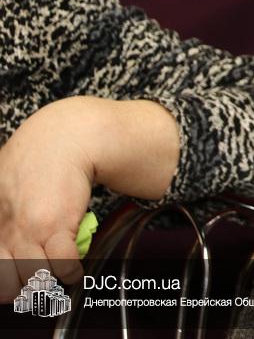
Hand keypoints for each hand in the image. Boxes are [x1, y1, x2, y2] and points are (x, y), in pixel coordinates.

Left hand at [0, 98, 94, 301]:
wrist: (65, 139)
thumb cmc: (36, 159)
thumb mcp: (2, 183)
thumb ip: (3, 212)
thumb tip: (9, 234)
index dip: (5, 282)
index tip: (14, 282)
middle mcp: (4, 230)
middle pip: (8, 283)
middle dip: (24, 286)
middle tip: (36, 280)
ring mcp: (29, 231)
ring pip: (35, 278)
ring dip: (48, 280)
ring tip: (56, 272)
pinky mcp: (57, 228)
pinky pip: (63, 265)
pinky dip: (71, 271)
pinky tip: (75, 267)